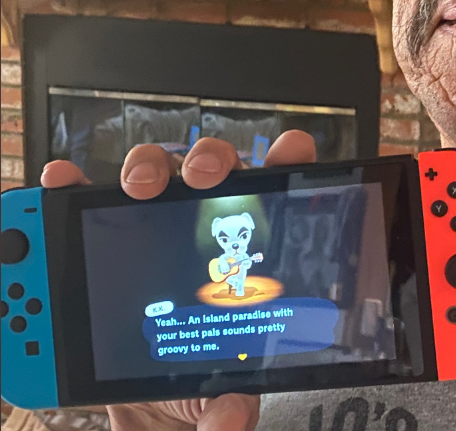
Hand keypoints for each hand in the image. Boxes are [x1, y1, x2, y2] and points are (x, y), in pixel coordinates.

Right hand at [40, 130, 315, 430]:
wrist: (149, 413)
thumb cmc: (191, 391)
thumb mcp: (214, 405)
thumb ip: (228, 412)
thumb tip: (231, 414)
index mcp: (245, 266)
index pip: (275, 203)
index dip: (286, 165)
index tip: (291, 152)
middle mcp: (201, 240)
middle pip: (212, 176)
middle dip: (210, 162)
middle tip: (202, 177)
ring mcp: (153, 236)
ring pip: (156, 177)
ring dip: (147, 168)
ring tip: (137, 185)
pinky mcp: (104, 245)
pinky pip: (86, 207)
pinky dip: (71, 188)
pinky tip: (62, 182)